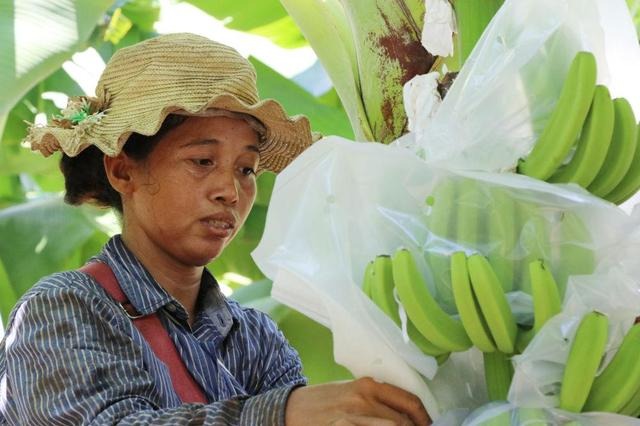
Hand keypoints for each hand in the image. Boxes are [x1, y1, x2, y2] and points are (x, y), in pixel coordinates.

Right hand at [285, 377, 430, 425]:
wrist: (289, 409)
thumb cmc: (322, 401)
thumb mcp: (350, 391)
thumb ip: (374, 398)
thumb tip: (402, 413)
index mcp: (367, 385)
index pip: (408, 401)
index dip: (423, 417)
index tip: (427, 424)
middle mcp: (363, 400)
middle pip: (402, 422)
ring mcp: (352, 419)